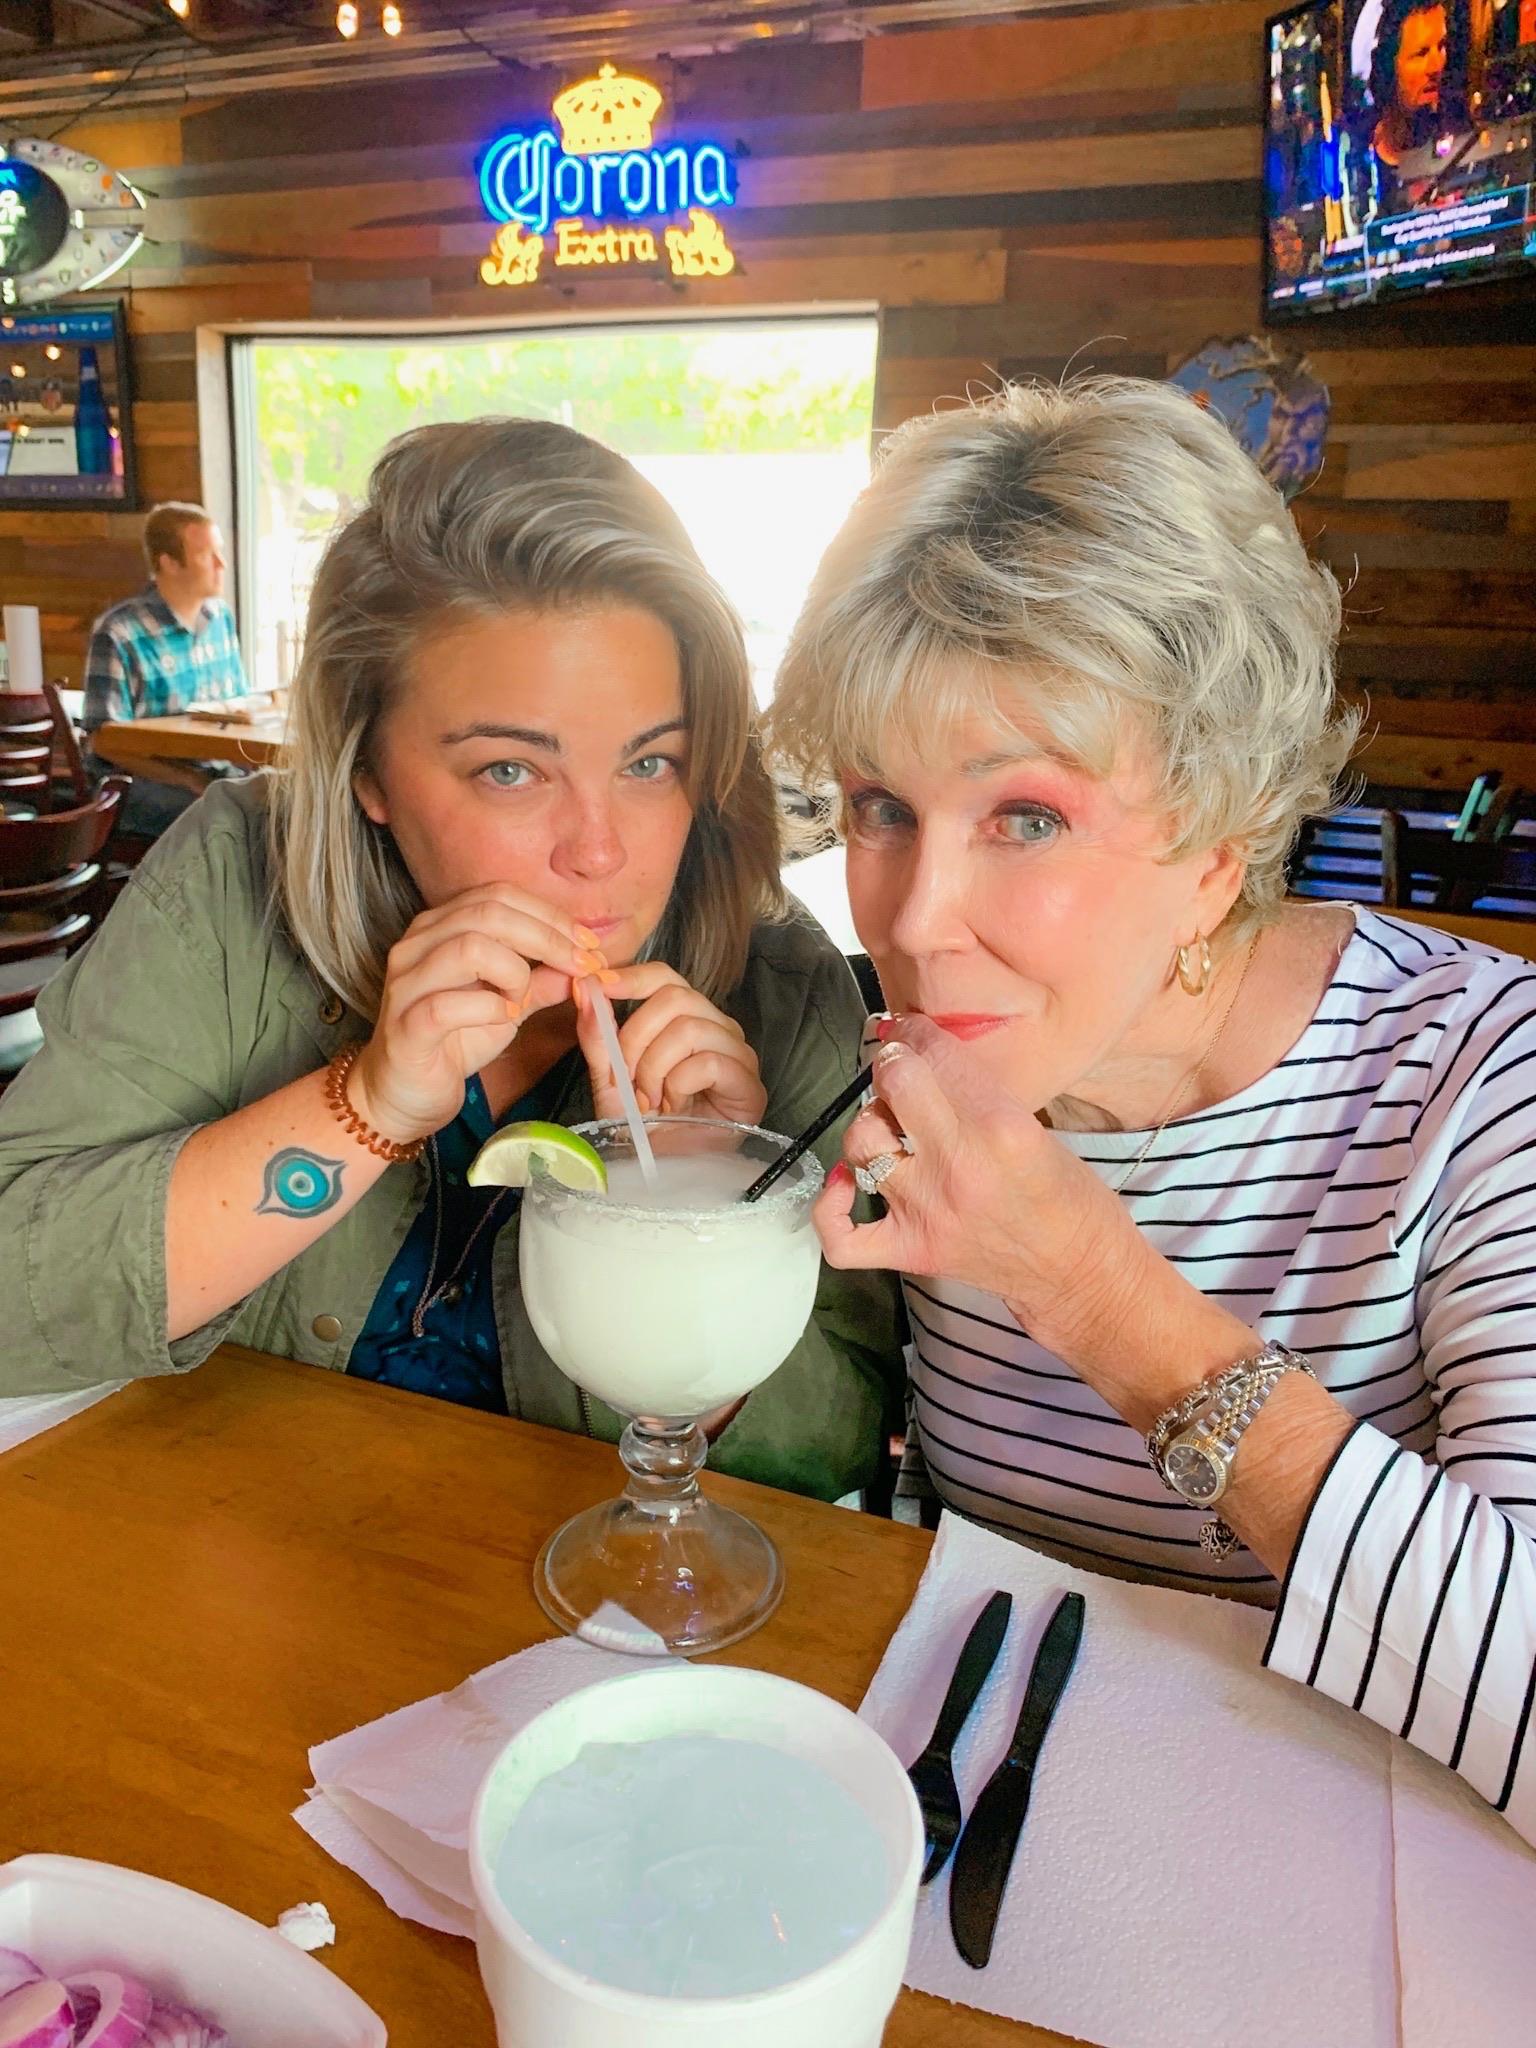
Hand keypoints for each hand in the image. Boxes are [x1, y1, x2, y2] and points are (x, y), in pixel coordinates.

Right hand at [351, 885, 587, 1144]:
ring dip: (515, 973)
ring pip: (470, 947)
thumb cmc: (454, 1040)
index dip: (551, 916)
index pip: (500, 896)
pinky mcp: (405, 1025)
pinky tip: (504, 1019)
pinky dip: (490, 1009)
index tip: (589, 946)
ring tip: (522, 1001)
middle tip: (580, 967)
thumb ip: (543, 980)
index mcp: (441, 926)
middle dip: (547, 938)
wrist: (405, 1092)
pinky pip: (450, 1004)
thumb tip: (587, 963)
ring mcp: (406, 982)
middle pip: (489, 912)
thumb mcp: (510, 1004)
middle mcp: (417, 944)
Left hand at [575, 963, 767, 1126]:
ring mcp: (737, 1053)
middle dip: (636, 1038)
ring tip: (652, 1099)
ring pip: (690, 1028)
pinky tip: (677, 1106)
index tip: (599, 986)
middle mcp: (716, 1028)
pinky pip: (709, 1062)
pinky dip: (680, 1085)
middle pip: (675, 997)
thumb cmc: (644, 1128)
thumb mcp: (609, 1080)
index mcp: (686, 1020)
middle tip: (627, 1078)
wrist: (666, 1173)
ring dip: (656, 1068)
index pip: (666, 977)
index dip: (633, 977)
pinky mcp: (748, 1082)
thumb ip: (598, 1036)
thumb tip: (586, 989)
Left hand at [816, 1017, 1156, 1371]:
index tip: (913, 1031)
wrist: (1079, 1275)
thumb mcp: (1036, 1129)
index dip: (918, 1033)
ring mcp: (928, 1213)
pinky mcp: (912, 1252)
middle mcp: (958, 1167)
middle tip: (901, 1069)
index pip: (937, 1057)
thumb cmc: (1069, 1198)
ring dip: (869, 1125)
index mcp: (1001, 1129)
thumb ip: (979, 1096)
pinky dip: (832, 1207)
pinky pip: (841, 1236)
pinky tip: (848, 1183)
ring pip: (860, 1143)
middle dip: (893, 1066)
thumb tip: (926, 1056)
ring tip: (890, 1126)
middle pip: (894, 1086)